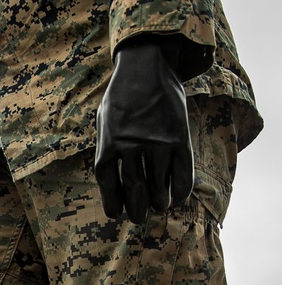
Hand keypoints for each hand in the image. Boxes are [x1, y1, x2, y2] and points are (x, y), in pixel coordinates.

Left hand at [94, 37, 192, 223]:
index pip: (109, 184)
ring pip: (159, 185)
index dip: (112, 203)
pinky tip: (178, 196)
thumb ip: (106, 149)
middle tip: (139, 218)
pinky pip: (182, 172)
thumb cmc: (121, 97)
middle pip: (134, 189)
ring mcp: (157, 141)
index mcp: (108, 143)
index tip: (116, 214)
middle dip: (137, 210)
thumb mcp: (103, 121)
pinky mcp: (179, 137)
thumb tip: (111, 182)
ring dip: (159, 202)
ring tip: (159, 207)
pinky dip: (181, 189)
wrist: (146, 66)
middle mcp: (131, 145)